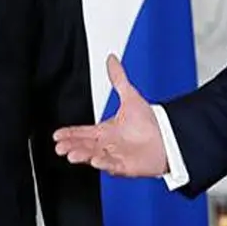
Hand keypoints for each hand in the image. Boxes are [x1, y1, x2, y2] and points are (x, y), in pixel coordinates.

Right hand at [53, 54, 167, 176]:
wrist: (169, 137)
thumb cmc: (150, 121)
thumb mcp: (130, 96)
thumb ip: (118, 79)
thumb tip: (112, 59)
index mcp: (106, 130)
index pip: (83, 132)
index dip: (70, 133)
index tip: (56, 135)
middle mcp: (108, 144)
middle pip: (84, 145)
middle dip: (71, 146)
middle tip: (60, 147)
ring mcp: (115, 156)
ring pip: (94, 156)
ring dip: (83, 155)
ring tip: (72, 154)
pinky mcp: (125, 166)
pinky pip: (112, 165)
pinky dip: (103, 163)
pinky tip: (95, 160)